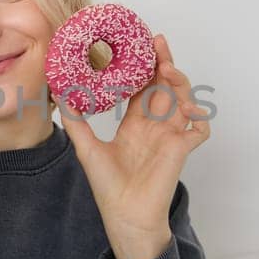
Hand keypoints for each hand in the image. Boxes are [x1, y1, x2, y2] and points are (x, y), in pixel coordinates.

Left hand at [58, 34, 211, 258]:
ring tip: (168, 68)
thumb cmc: (108, 187)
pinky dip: (199, 117)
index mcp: (134, 124)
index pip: (143, 88)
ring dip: (180, 82)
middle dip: (164, 63)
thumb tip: (59, 95)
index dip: (144, 67)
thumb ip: (75, 122)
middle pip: (164, 87)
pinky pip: (199, 129)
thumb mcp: (86, 149)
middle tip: (158, 43)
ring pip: (183, 100)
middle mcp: (154, 127)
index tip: (140, 47)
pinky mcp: (181, 150)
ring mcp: (170, 137)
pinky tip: (187, 109)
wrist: (124, 215)